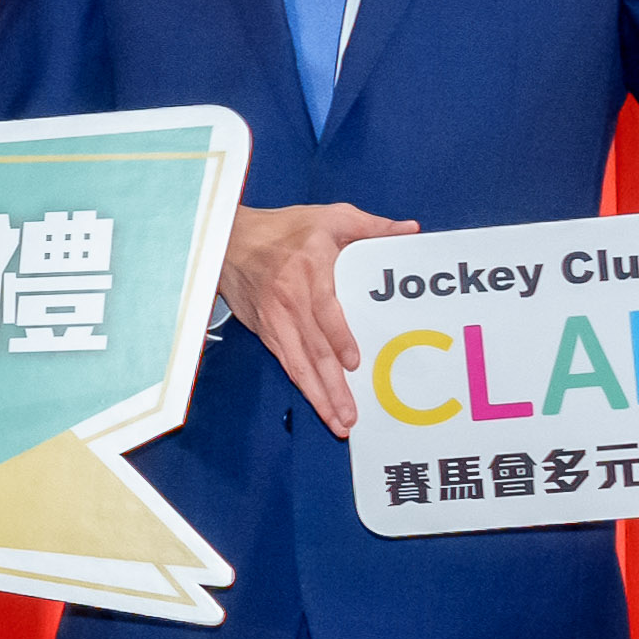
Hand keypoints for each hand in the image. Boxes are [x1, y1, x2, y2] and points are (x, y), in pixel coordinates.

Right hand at [220, 200, 420, 434]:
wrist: (228, 240)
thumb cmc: (283, 229)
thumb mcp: (330, 216)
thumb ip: (371, 226)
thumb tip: (410, 230)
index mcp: (310, 272)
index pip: (324, 311)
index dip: (338, 339)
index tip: (353, 362)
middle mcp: (290, 302)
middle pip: (313, 351)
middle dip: (332, 387)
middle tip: (349, 416)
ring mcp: (276, 321)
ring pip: (298, 366)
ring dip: (318, 396)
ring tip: (337, 422)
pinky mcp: (266, 332)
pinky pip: (286, 364)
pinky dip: (303, 386)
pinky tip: (318, 404)